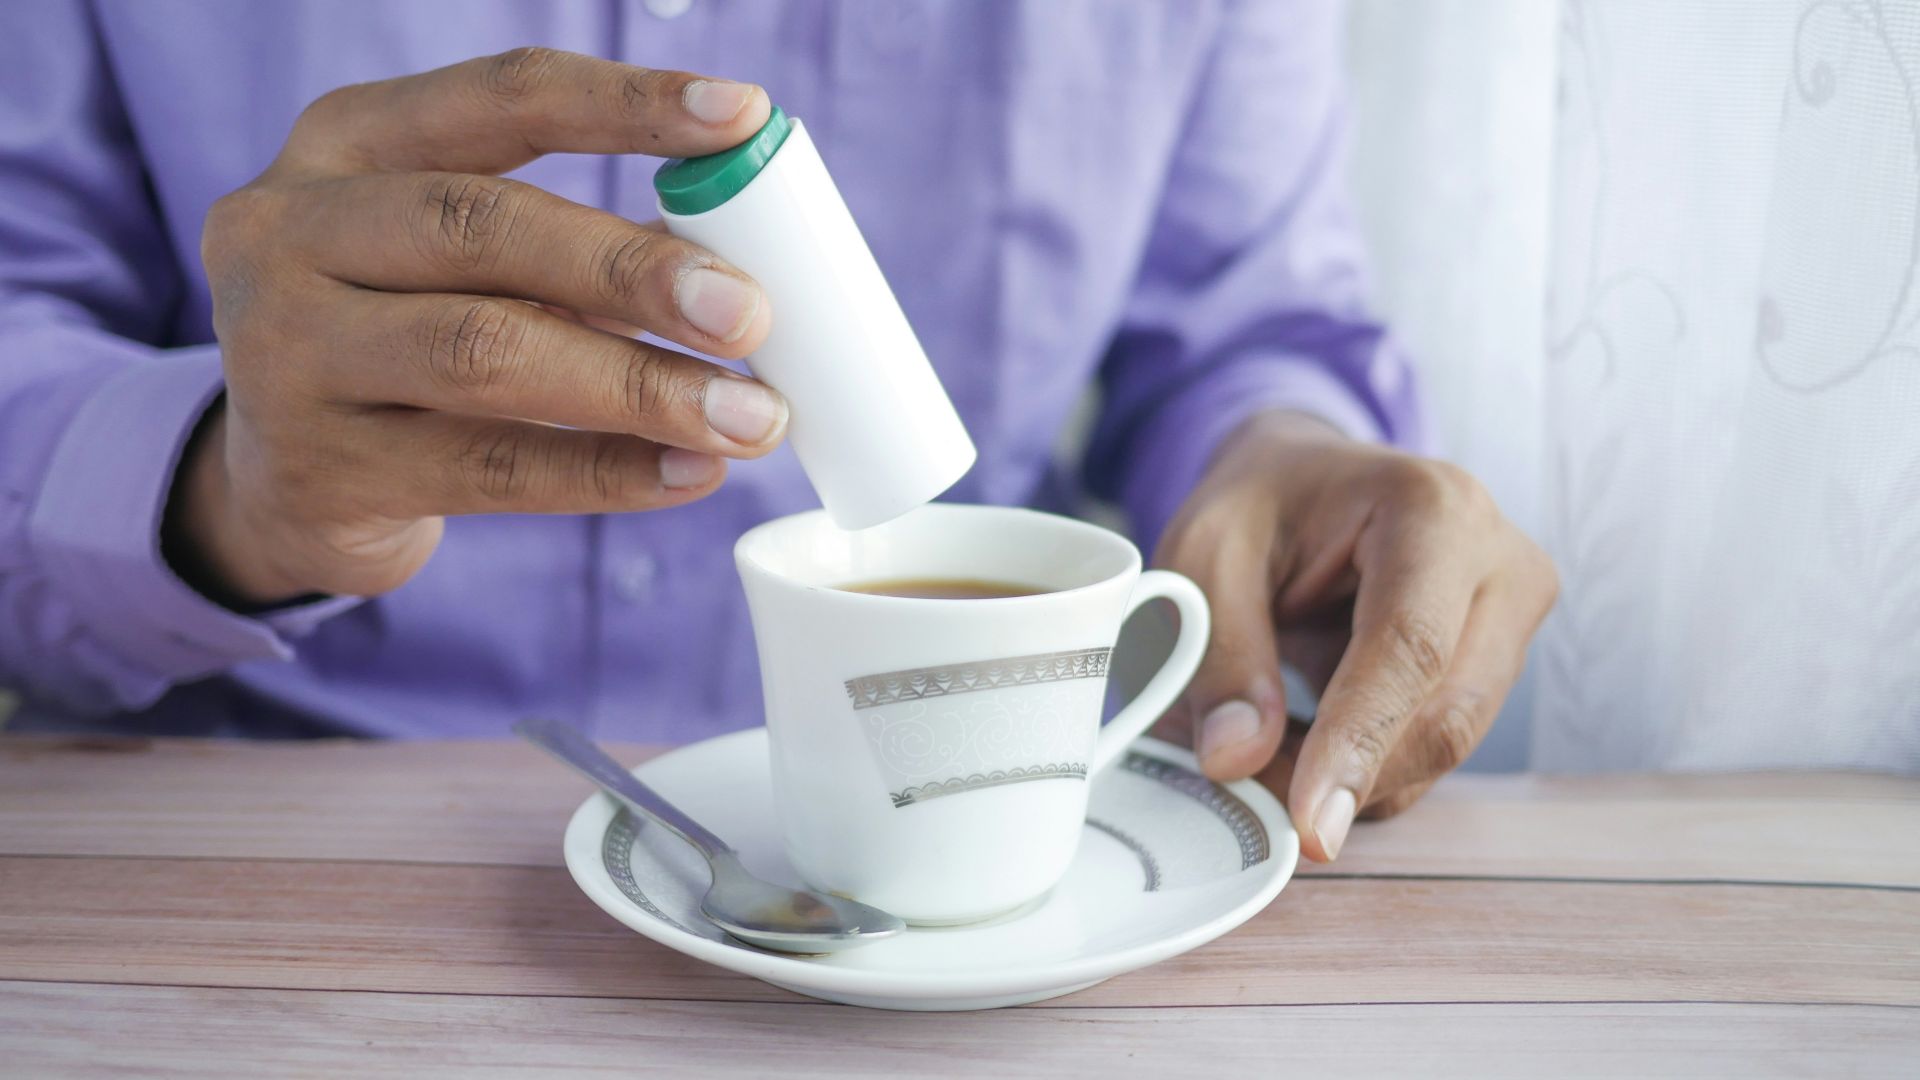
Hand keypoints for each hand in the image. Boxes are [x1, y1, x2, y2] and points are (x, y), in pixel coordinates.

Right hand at [173, 49, 784, 604]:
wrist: (270, 480)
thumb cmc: (400, 337)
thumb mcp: (456, 261)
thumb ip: (573, 246)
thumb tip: (735, 261)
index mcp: (345, 143)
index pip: (501, 97)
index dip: (628, 104)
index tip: (743, 118)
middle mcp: (290, 232)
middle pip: (482, 227)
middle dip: (632, 270)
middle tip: (750, 312)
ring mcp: (287, 355)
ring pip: (484, 353)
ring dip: (638, 386)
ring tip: (749, 415)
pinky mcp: (321, 471)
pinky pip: (491, 470)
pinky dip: (607, 472)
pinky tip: (691, 473)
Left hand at [1155, 411, 1557, 860]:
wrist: (1307, 479)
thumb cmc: (1261, 503)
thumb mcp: (1205, 555)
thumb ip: (1219, 655)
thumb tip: (1237, 760)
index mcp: (1434, 508)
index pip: (1412, 646)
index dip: (1360, 741)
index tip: (1310, 821)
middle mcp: (1501, 561)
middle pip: (1445, 712)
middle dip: (1348, 776)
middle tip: (1250, 793)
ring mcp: (1514, 617)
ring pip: (1445, 744)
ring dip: (1353, 777)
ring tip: (1264, 748)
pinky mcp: (1502, 663)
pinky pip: (1437, 746)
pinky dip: (1367, 768)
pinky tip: (1308, 741)